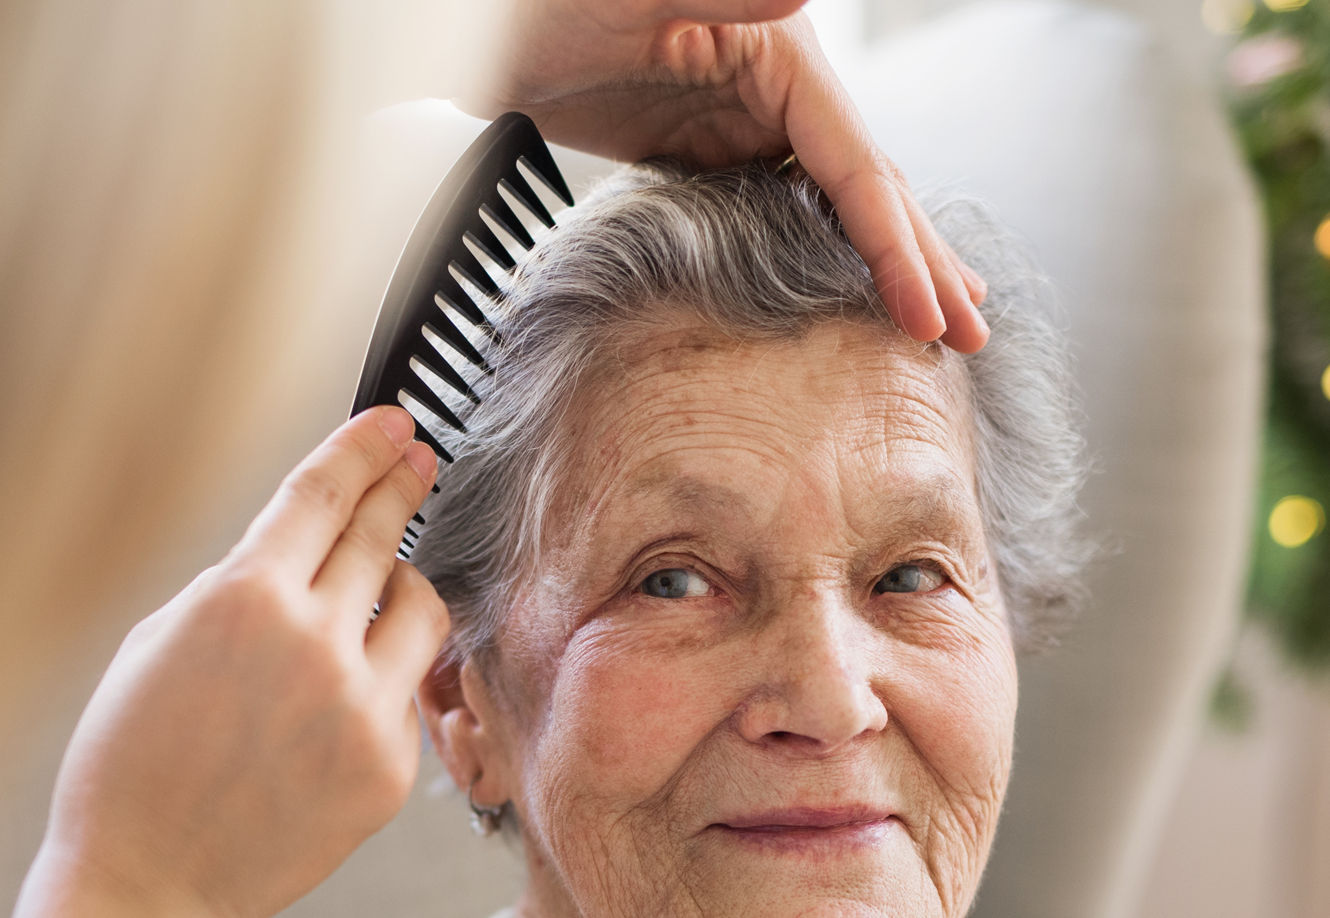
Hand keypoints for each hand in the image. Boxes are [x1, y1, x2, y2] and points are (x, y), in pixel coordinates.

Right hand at [45, 406, 446, 917]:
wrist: (150, 886)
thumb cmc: (132, 770)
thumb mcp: (158, 643)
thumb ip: (236, 589)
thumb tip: (297, 554)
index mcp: (243, 600)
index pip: (323, 494)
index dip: (364, 448)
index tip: (393, 425)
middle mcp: (315, 645)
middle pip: (381, 536)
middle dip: (402, 486)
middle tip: (419, 460)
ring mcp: (362, 710)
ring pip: (422, 611)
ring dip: (406, 586)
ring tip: (386, 587)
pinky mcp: (390, 768)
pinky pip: (406, 693)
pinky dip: (383, 679)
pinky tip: (338, 698)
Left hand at [487, 2, 988, 351]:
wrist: (495, 30)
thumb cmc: (555, 4)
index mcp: (784, 58)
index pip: (859, 169)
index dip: (896, 249)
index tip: (927, 317)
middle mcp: (783, 87)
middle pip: (871, 187)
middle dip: (923, 263)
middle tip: (972, 334)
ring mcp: (751, 120)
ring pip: (841, 203)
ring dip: (893, 261)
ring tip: (940, 315)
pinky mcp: (717, 150)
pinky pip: (791, 211)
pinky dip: (831, 252)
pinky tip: (852, 286)